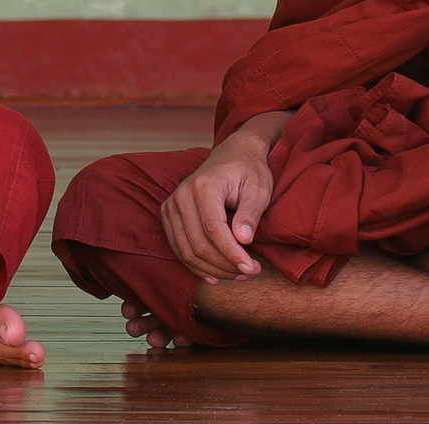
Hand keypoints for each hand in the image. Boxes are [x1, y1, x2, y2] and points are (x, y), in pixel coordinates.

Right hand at [160, 111, 290, 283]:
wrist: (233, 154)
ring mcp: (172, 205)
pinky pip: (179, 248)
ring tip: (238, 274)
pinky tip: (216, 275)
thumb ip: (250, 213)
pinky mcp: (169, 214)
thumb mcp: (259, 189)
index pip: (214, 229)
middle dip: (225, 265)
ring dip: (212, 269)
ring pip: (186, 251)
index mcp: (205, 185)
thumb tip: (243, 240)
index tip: (251, 268)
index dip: (231, 254)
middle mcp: (182, 195)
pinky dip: (196, 266)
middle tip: (250, 272)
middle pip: (198, 244)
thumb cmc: (249, 171)